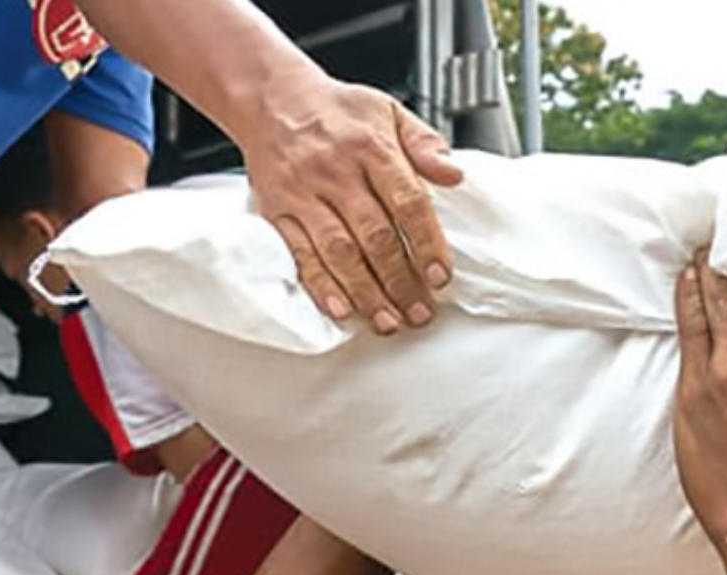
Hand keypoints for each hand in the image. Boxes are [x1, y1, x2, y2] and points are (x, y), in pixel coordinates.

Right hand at [239, 74, 462, 335]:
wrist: (272, 100)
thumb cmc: (337, 111)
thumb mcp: (388, 110)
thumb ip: (424, 143)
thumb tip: (454, 173)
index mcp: (370, 147)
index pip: (407, 202)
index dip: (427, 243)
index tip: (440, 276)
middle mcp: (335, 172)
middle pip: (375, 236)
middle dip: (401, 281)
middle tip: (421, 313)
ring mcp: (303, 194)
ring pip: (339, 253)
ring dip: (366, 293)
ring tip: (389, 321)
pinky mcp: (277, 211)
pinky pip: (299, 254)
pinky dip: (320, 286)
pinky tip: (341, 310)